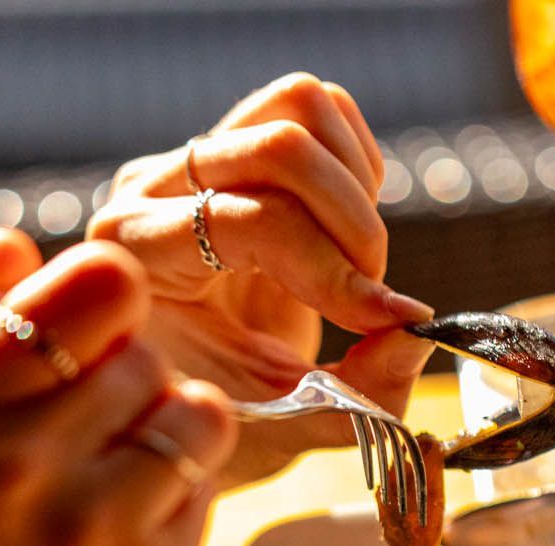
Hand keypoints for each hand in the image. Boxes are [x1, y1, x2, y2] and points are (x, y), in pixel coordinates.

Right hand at [0, 241, 234, 545]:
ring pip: (196, 417)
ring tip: (119, 503)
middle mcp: (22, 455)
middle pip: (149, 354)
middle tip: (98, 452)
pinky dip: (178, 519)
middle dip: (137, 394)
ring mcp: (95, 522)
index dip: (110, 310)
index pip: (89, 287)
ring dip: (173, 449)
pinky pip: (202, 502)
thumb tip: (16, 243)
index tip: (98, 347)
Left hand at [89, 74, 435, 487]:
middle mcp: (153, 189)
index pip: (250, 219)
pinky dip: (356, 166)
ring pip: (300, 104)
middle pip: (280, 141)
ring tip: (356, 263)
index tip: (380, 322)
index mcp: (138, 256)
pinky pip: (318, 111)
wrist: (174, 405)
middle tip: (368, 299)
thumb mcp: (281, 433)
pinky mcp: (238, 147)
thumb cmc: (216, 424)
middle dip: (352, 224)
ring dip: (355, 185)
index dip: (330, 270)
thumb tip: (417, 330)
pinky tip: (345, 236)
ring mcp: (194, 159)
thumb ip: (355, 398)